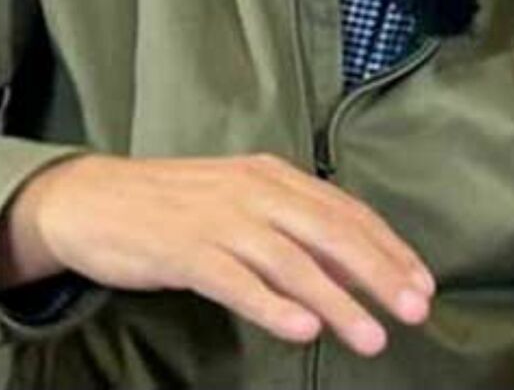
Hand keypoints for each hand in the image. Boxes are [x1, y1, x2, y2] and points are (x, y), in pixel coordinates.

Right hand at [0, 152, 434, 356]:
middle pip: (330, 232)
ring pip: (291, 261)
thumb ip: (292, 231)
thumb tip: (351, 272)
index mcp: (272, 175)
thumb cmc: (172, 207)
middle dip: (379, 273)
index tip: (423, 284)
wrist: (90, 199)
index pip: (345, 210)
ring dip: (336, 302)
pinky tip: (300, 329)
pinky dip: (271, 305)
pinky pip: (235, 281)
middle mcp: (253, 191)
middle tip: (415, 310)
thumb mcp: (239, 204)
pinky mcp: (183, 250)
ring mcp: (218, 219)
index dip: (388, 248)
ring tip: (370, 337)